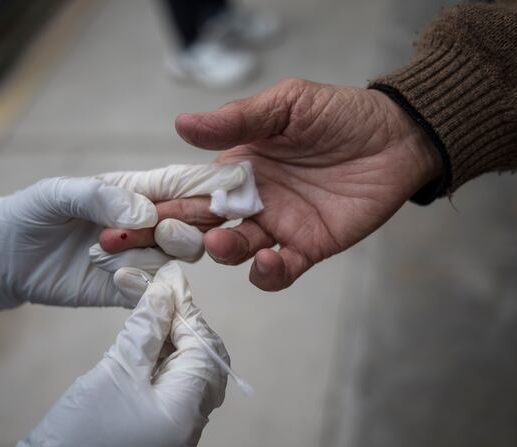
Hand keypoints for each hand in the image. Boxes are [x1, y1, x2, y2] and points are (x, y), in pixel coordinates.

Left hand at [0, 165, 245, 318]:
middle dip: (193, 221)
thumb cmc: (29, 213)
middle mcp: (147, 223)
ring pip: (180, 255)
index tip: (234, 186)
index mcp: (135, 190)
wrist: (2, 258)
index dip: (209, 185)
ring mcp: (139, 257)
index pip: (182, 184)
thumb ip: (100, 198)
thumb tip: (147, 213)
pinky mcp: (125, 289)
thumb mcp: (58, 195)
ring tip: (135, 243)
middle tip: (164, 225)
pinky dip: (148, 285)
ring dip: (170, 249)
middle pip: (194, 222)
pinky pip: (152, 290)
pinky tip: (123, 278)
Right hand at [0, 262, 228, 446]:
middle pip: (204, 359)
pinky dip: (165, 359)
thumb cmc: (84, 426)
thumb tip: (165, 289)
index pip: (204, 348)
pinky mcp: (163, 426)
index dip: (187, 312)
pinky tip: (148, 338)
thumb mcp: (116, 368)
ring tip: (151, 311)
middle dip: (185, 325)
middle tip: (160, 297)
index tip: (168, 283)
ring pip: (190, 370)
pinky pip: (175, 385)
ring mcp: (179, 427)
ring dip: (174, 340)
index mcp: (187, 410)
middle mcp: (193, 421)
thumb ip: (146, 327)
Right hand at [104, 79, 442, 290]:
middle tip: (137, 242)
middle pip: (197, 225)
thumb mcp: (286, 105)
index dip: (154, 202)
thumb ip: (237, 121)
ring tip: (221, 241)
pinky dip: (269, 271)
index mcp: (236, 167)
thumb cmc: (339, 114)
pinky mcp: (308, 247)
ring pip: (235, 250)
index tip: (120, 215)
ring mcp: (277, 227)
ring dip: (221, 251)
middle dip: (164, 235)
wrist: (397, 137)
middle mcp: (249, 201)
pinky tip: (268, 259)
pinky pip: (280, 270)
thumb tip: (181, 125)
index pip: (186, 188)